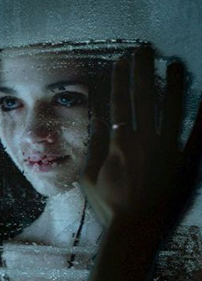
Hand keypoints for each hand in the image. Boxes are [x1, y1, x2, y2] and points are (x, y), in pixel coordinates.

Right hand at [81, 48, 201, 238]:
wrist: (134, 231)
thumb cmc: (108, 206)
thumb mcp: (89, 177)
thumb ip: (94, 146)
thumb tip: (95, 119)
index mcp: (119, 143)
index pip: (118, 102)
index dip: (120, 79)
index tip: (121, 60)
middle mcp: (144, 141)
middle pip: (144, 98)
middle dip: (143, 71)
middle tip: (145, 49)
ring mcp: (168, 150)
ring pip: (173, 109)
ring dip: (173, 85)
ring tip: (176, 64)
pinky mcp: (186, 163)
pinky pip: (197, 136)